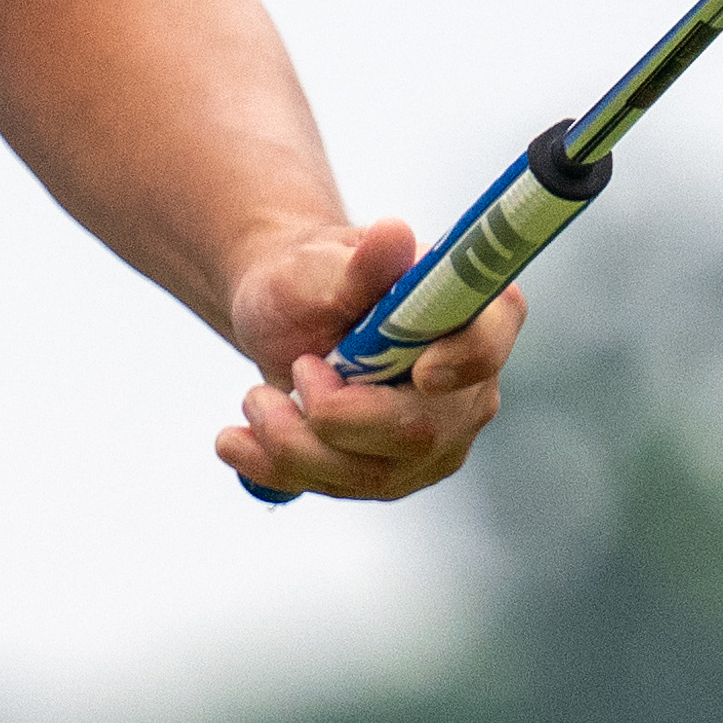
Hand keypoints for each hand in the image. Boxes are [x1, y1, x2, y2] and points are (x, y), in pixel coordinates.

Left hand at [208, 220, 524, 501]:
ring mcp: (435, 438)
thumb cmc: (312, 277)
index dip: (467, 361)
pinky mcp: (392, 472)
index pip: (489, 343)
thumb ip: (361, 263)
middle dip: (336, 416)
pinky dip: (275, 468)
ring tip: (252, 398)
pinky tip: (233, 443)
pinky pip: (339, 488)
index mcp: (469, 317)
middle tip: (291, 370)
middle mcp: (467, 387)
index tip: (422, 372)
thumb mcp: (322, 263)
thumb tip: (392, 234)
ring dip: (293, 443)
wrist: (286, 314)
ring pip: (374, 473)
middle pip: (420, 430)